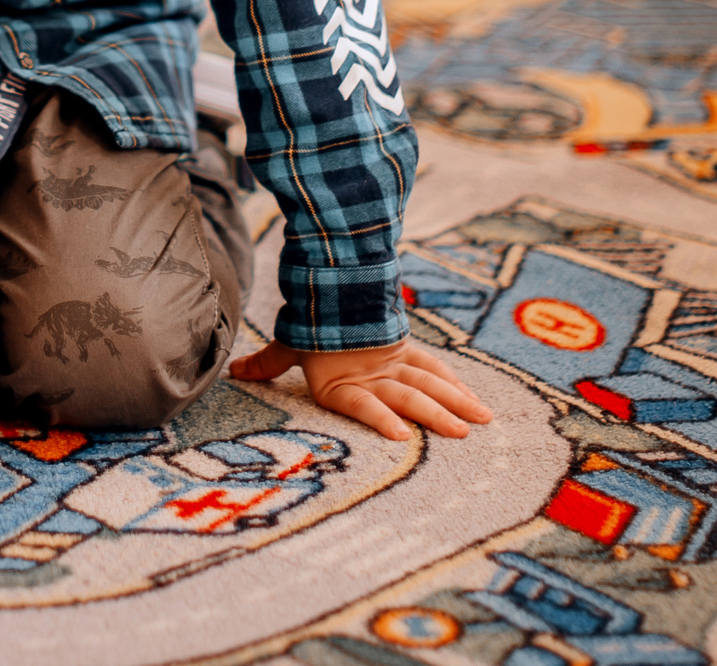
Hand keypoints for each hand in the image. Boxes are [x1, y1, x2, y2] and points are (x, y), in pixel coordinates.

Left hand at [229, 337, 493, 441]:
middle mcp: (372, 373)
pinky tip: (473, 398)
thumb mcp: (289, 345)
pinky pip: (433, 368)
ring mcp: (392, 362)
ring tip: (482, 420)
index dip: (380, 417)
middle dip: (436, 414)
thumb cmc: (309, 323)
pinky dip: (454, 383)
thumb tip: (234, 371)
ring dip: (456, 400)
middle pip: (408, 394)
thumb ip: (268, 364)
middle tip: (462, 433)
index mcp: (341, 379)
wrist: (333, 280)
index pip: (362, 402)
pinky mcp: (405, 350)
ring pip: (429, 381)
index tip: (402, 435)